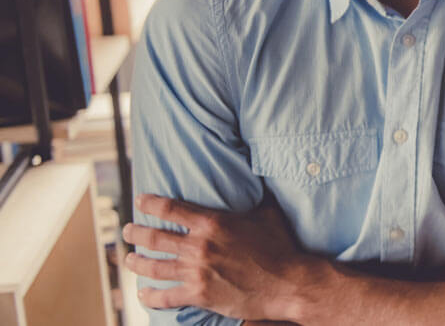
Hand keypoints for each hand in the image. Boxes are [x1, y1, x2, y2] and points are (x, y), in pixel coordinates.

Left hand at [122, 194, 313, 321]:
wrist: (288, 282)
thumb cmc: (281, 247)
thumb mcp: (267, 214)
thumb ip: (255, 197)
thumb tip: (257, 176)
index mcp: (212, 223)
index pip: (170, 208)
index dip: (150, 203)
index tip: (140, 201)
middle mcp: (199, 246)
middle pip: (154, 237)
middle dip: (135, 233)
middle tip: (127, 231)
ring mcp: (196, 272)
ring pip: (153, 266)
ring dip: (136, 262)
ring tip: (129, 259)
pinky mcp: (199, 294)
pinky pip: (165, 297)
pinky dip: (151, 296)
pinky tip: (144, 294)